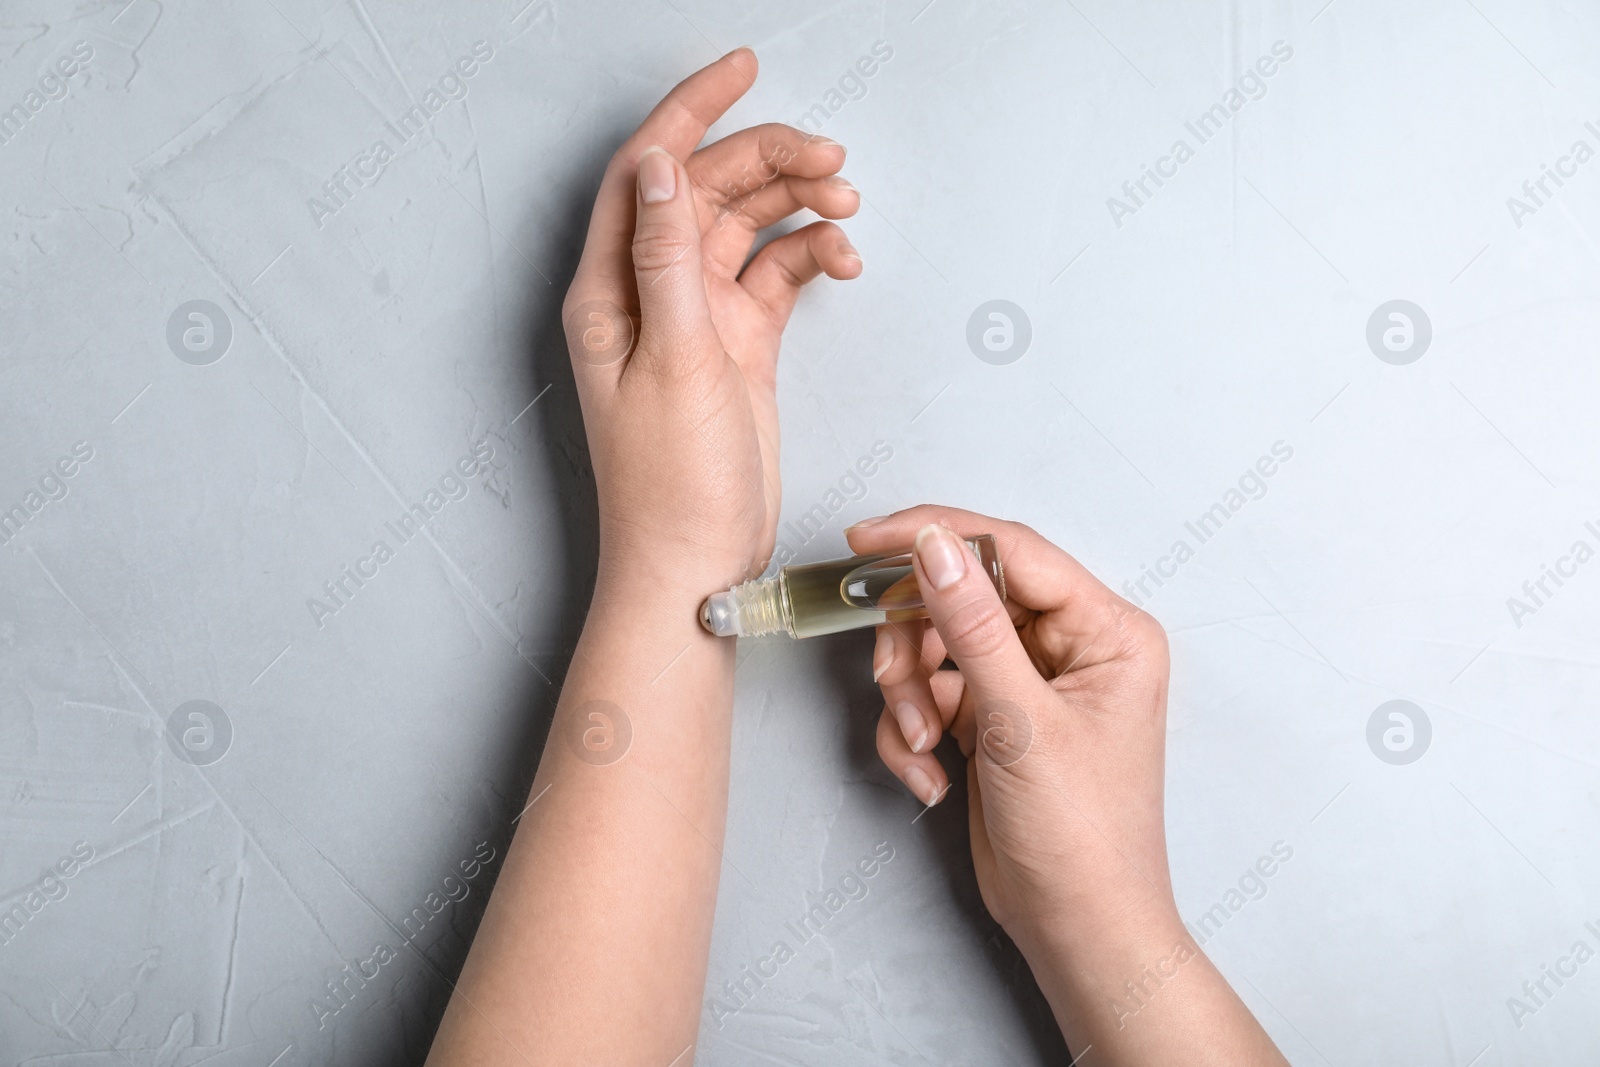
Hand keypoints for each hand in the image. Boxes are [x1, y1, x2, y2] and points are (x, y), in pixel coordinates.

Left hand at [563, 48, 862, 596]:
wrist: (698, 564)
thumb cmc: (668, 485)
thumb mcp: (671, 360)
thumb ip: (667, 259)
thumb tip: (657, 165)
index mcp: (612, 289)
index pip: (644, 170)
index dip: (690, 110)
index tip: (742, 66)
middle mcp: (650, 294)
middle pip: (705, 189)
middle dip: (768, 159)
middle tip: (831, 158)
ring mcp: (698, 318)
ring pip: (747, 226)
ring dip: (797, 204)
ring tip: (847, 202)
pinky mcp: (739, 346)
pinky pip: (777, 275)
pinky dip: (810, 257)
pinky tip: (839, 259)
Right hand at [846, 507, 1176, 949]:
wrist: (1078, 928)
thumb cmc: (1084, 838)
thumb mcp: (1020, 722)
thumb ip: (973, 626)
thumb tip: (935, 547)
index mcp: (1105, 630)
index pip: (1010, 550)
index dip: (934, 536)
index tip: (865, 540)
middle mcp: (1070, 646)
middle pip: (961, 597)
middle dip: (915, 644)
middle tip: (897, 685)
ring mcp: (1027, 682)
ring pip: (934, 646)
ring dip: (909, 697)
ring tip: (923, 746)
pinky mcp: (992, 718)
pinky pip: (929, 694)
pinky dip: (913, 733)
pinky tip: (932, 776)